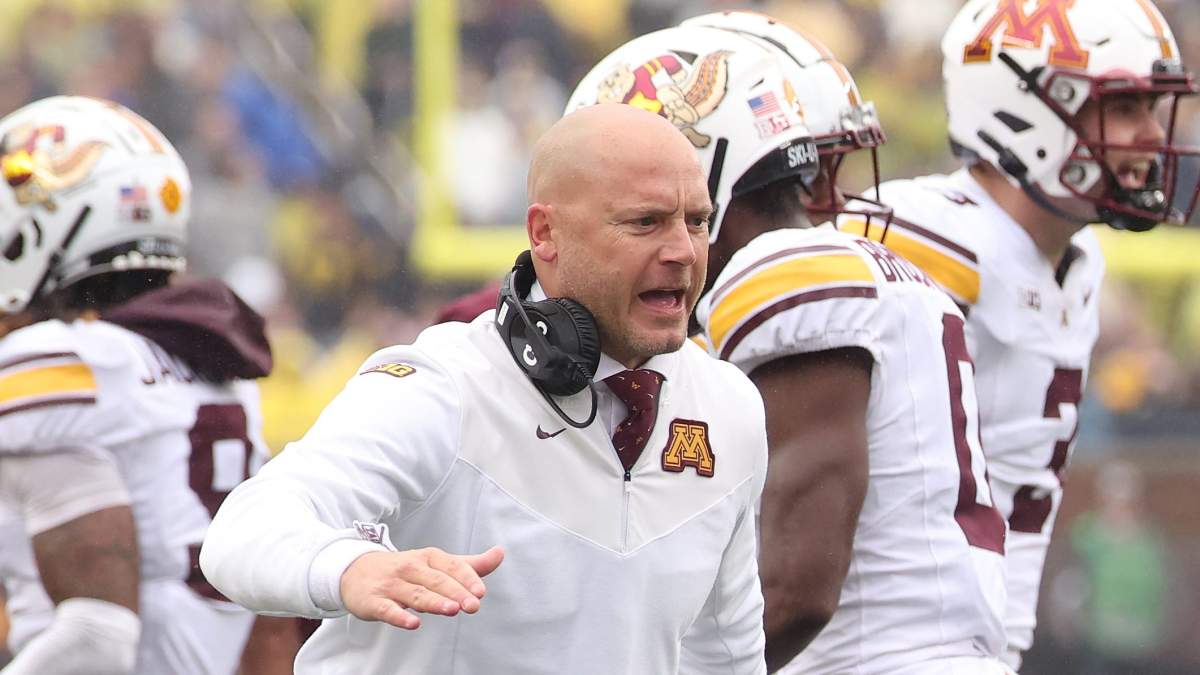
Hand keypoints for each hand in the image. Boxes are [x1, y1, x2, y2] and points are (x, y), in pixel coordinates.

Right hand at [340, 546, 503, 629]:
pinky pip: (388, 610)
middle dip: (455, 593)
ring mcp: (392, 585)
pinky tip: (413, 623)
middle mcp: (411, 568)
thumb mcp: (437, 563)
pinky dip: (400, 616)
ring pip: (415, 594)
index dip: (466, 578)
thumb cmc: (405, 569)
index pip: (451, 566)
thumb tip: (500, 554)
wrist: (357, 571)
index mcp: (428, 558)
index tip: (480, 591)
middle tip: (473, 605)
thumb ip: (469, 564)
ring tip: (452, 610)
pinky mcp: (375, 601)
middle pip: (436, 581)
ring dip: (434, 602)